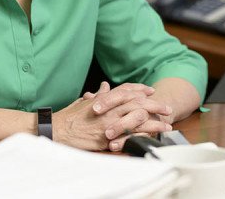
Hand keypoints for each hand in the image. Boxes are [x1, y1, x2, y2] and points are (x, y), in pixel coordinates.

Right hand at [54, 82, 171, 150]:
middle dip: (154, 104)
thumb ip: (98, 96)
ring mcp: (109, 122)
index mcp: (104, 99)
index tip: (151, 90)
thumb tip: (105, 87)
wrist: (58, 130)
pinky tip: (153, 138)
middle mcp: (109, 109)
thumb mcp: (83, 103)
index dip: (140, 89)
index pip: (126, 90)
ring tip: (166, 125)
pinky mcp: (108, 137)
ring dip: (154, 122)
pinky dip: (143, 135)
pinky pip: (130, 135)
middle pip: (137, 102)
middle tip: (166, 107)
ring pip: (138, 118)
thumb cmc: (69, 118)